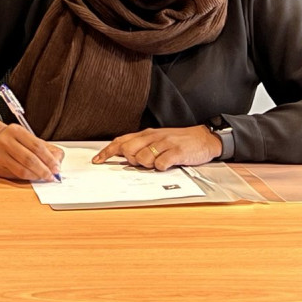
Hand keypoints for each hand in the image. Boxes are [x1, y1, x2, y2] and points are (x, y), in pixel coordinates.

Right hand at [0, 119, 63, 181]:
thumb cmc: (11, 138)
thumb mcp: (27, 137)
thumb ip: (45, 147)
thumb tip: (58, 160)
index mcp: (16, 131)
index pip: (36, 146)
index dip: (49, 159)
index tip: (56, 167)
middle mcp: (5, 141)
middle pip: (29, 159)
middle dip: (43, 170)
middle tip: (52, 176)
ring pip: (21, 170)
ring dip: (36, 176)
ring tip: (44, 177)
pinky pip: (15, 175)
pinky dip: (27, 178)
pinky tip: (33, 177)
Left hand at [92, 126, 220, 170]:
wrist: (204, 138)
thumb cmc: (178, 141)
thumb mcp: (157, 139)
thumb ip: (141, 146)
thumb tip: (123, 157)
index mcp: (146, 134)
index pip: (121, 141)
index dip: (107, 151)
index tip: (97, 161)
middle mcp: (153, 137)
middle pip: (128, 150)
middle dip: (130, 160)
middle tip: (142, 163)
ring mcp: (165, 144)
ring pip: (143, 158)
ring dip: (147, 165)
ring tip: (159, 162)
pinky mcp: (176, 152)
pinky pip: (161, 164)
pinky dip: (161, 168)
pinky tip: (167, 165)